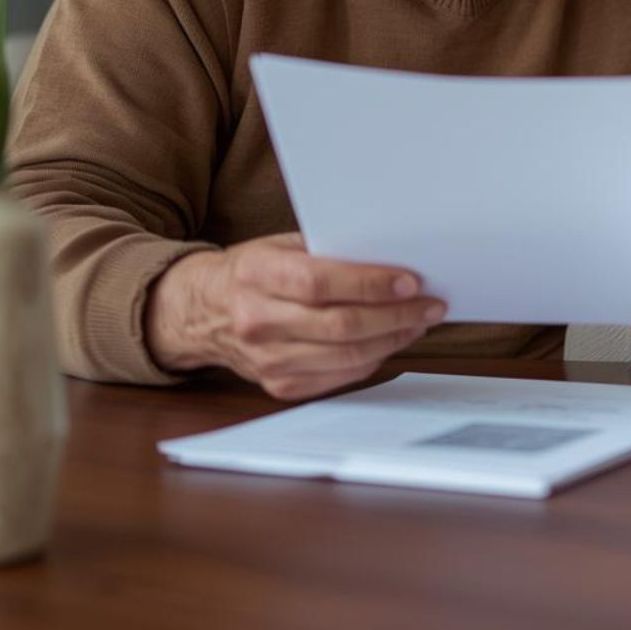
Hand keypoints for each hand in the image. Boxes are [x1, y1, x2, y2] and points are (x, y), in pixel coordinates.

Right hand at [146, 232, 446, 399]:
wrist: (200, 311)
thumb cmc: (251, 271)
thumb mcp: (278, 245)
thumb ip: (325, 250)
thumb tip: (389, 256)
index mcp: (256, 275)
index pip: (319, 283)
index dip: (369, 283)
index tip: (410, 281)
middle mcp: (257, 320)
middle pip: (339, 325)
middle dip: (395, 315)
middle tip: (430, 305)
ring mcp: (266, 359)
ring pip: (344, 356)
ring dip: (391, 339)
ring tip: (419, 322)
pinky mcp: (277, 385)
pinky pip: (337, 378)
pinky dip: (371, 360)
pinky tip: (390, 342)